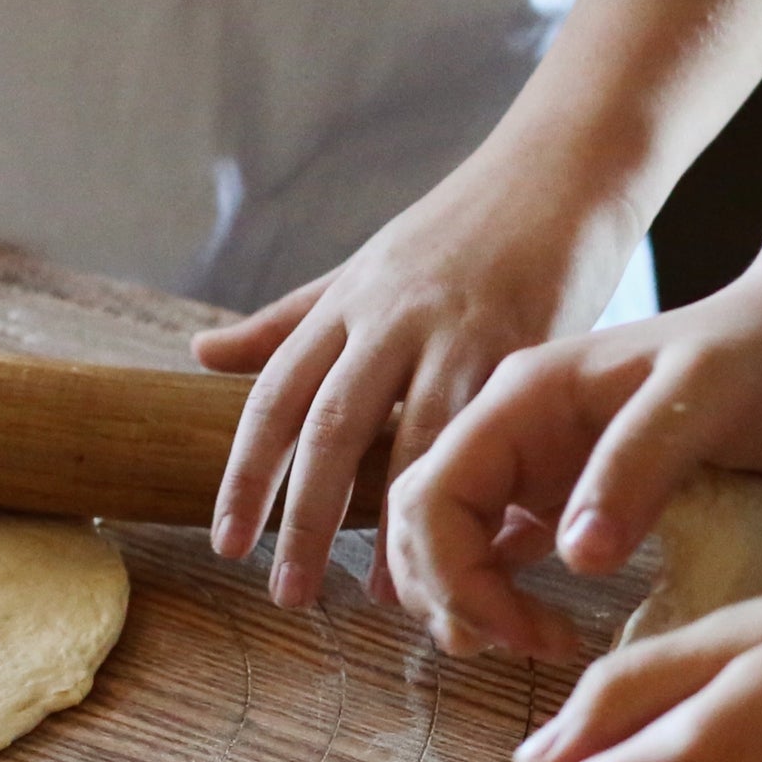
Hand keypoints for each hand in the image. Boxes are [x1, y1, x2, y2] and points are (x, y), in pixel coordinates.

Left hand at [194, 154, 641, 610]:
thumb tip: (199, 354)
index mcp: (344, 304)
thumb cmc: (460, 230)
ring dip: (397, 520)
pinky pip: (494, 426)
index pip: (274, 398)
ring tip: (387, 593)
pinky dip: (482, 486)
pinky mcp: (527, 339)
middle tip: (289, 593)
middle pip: (328, 426)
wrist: (562, 168)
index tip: (226, 544)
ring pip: (409, 436)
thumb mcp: (363, 269)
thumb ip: (286, 322)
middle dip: (303, 516)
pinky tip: (479, 542)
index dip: (246, 475)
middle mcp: (389, 316)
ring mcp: (457, 328)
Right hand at [386, 277, 761, 660]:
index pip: (429, 496)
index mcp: (520, 398)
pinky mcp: (560, 497)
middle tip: (530, 648)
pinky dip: (498, 598)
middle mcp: (509, 431)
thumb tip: (572, 558)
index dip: (453, 575)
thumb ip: (636, 467)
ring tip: (534, 644)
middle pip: (421, 526)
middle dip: (452, 597)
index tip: (525, 632)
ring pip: (446, 543)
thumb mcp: (706, 399)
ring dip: (466, 602)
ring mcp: (531, 464)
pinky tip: (547, 627)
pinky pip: (493, 552)